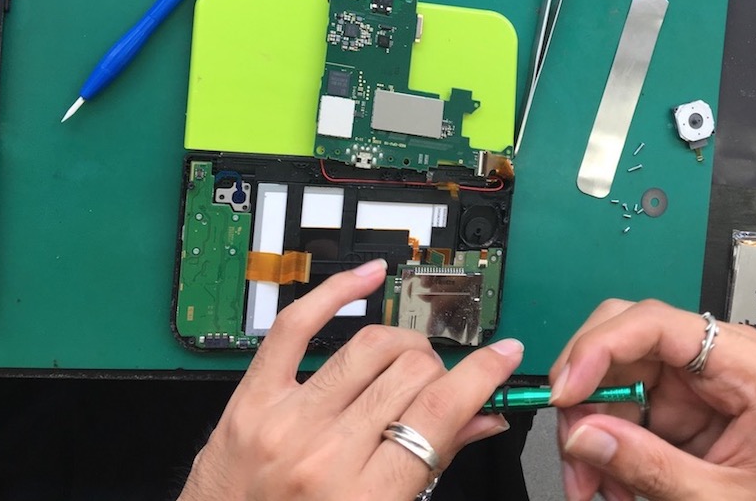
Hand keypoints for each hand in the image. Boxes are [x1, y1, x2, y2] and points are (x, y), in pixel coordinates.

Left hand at [177, 258, 522, 500]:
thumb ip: (433, 465)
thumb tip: (483, 418)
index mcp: (364, 497)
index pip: (441, 413)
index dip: (482, 375)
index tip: (501, 355)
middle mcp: (324, 455)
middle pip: (411, 374)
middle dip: (438, 369)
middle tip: (437, 381)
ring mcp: (286, 420)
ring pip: (369, 347)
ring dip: (402, 344)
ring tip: (404, 357)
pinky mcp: (253, 397)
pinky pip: (297, 325)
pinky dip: (336, 292)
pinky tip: (366, 277)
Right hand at [548, 299, 755, 500]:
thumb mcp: (723, 499)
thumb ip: (651, 468)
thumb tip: (583, 435)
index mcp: (749, 367)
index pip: (658, 324)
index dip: (601, 347)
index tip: (567, 391)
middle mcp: (718, 360)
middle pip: (626, 340)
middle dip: (586, 389)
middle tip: (571, 440)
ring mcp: (696, 379)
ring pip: (614, 376)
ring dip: (589, 425)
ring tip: (590, 482)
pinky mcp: (680, 402)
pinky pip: (623, 406)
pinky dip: (604, 441)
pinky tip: (607, 479)